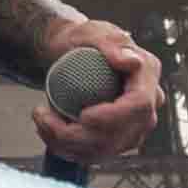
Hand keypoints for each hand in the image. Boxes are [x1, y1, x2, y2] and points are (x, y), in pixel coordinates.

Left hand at [32, 24, 161, 164]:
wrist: (73, 55)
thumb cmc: (83, 40)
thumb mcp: (93, 32)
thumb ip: (111, 43)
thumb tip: (131, 62)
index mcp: (147, 76)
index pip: (140, 105)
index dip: (113, 116)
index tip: (83, 116)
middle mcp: (147, 106)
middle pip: (122, 134)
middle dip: (80, 135)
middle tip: (43, 117)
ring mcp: (133, 127)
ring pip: (105, 150)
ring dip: (66, 144)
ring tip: (40, 121)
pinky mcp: (116, 141)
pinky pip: (93, 155)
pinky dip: (66, 149)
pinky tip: (46, 132)